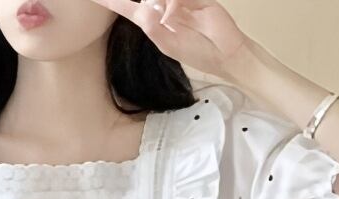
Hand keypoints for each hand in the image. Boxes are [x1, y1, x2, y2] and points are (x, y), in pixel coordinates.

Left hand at [88, 0, 248, 77]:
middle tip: (160, 22)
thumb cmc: (197, 51)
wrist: (225, 53)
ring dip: (158, 5)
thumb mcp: (168, 44)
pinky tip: (173, 16)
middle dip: (138, 3)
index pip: (128, 7)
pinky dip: (171, 5)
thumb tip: (147, 7)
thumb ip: (153, 27)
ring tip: (169, 20)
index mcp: (154, 20)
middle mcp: (165, 6)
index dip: (113, 2)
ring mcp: (180, 0)